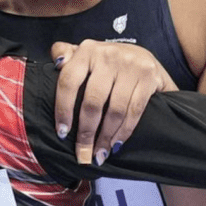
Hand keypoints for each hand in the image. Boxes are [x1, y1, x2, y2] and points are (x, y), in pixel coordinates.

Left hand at [50, 40, 177, 165]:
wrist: (146, 57)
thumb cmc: (109, 62)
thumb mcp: (86, 54)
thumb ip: (67, 55)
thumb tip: (56, 64)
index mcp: (87, 50)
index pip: (69, 81)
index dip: (63, 110)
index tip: (62, 133)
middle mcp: (108, 55)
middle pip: (92, 101)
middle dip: (86, 133)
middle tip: (82, 155)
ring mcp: (131, 65)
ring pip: (114, 110)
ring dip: (106, 137)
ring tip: (99, 154)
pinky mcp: (149, 77)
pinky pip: (134, 110)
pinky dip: (124, 131)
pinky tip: (116, 144)